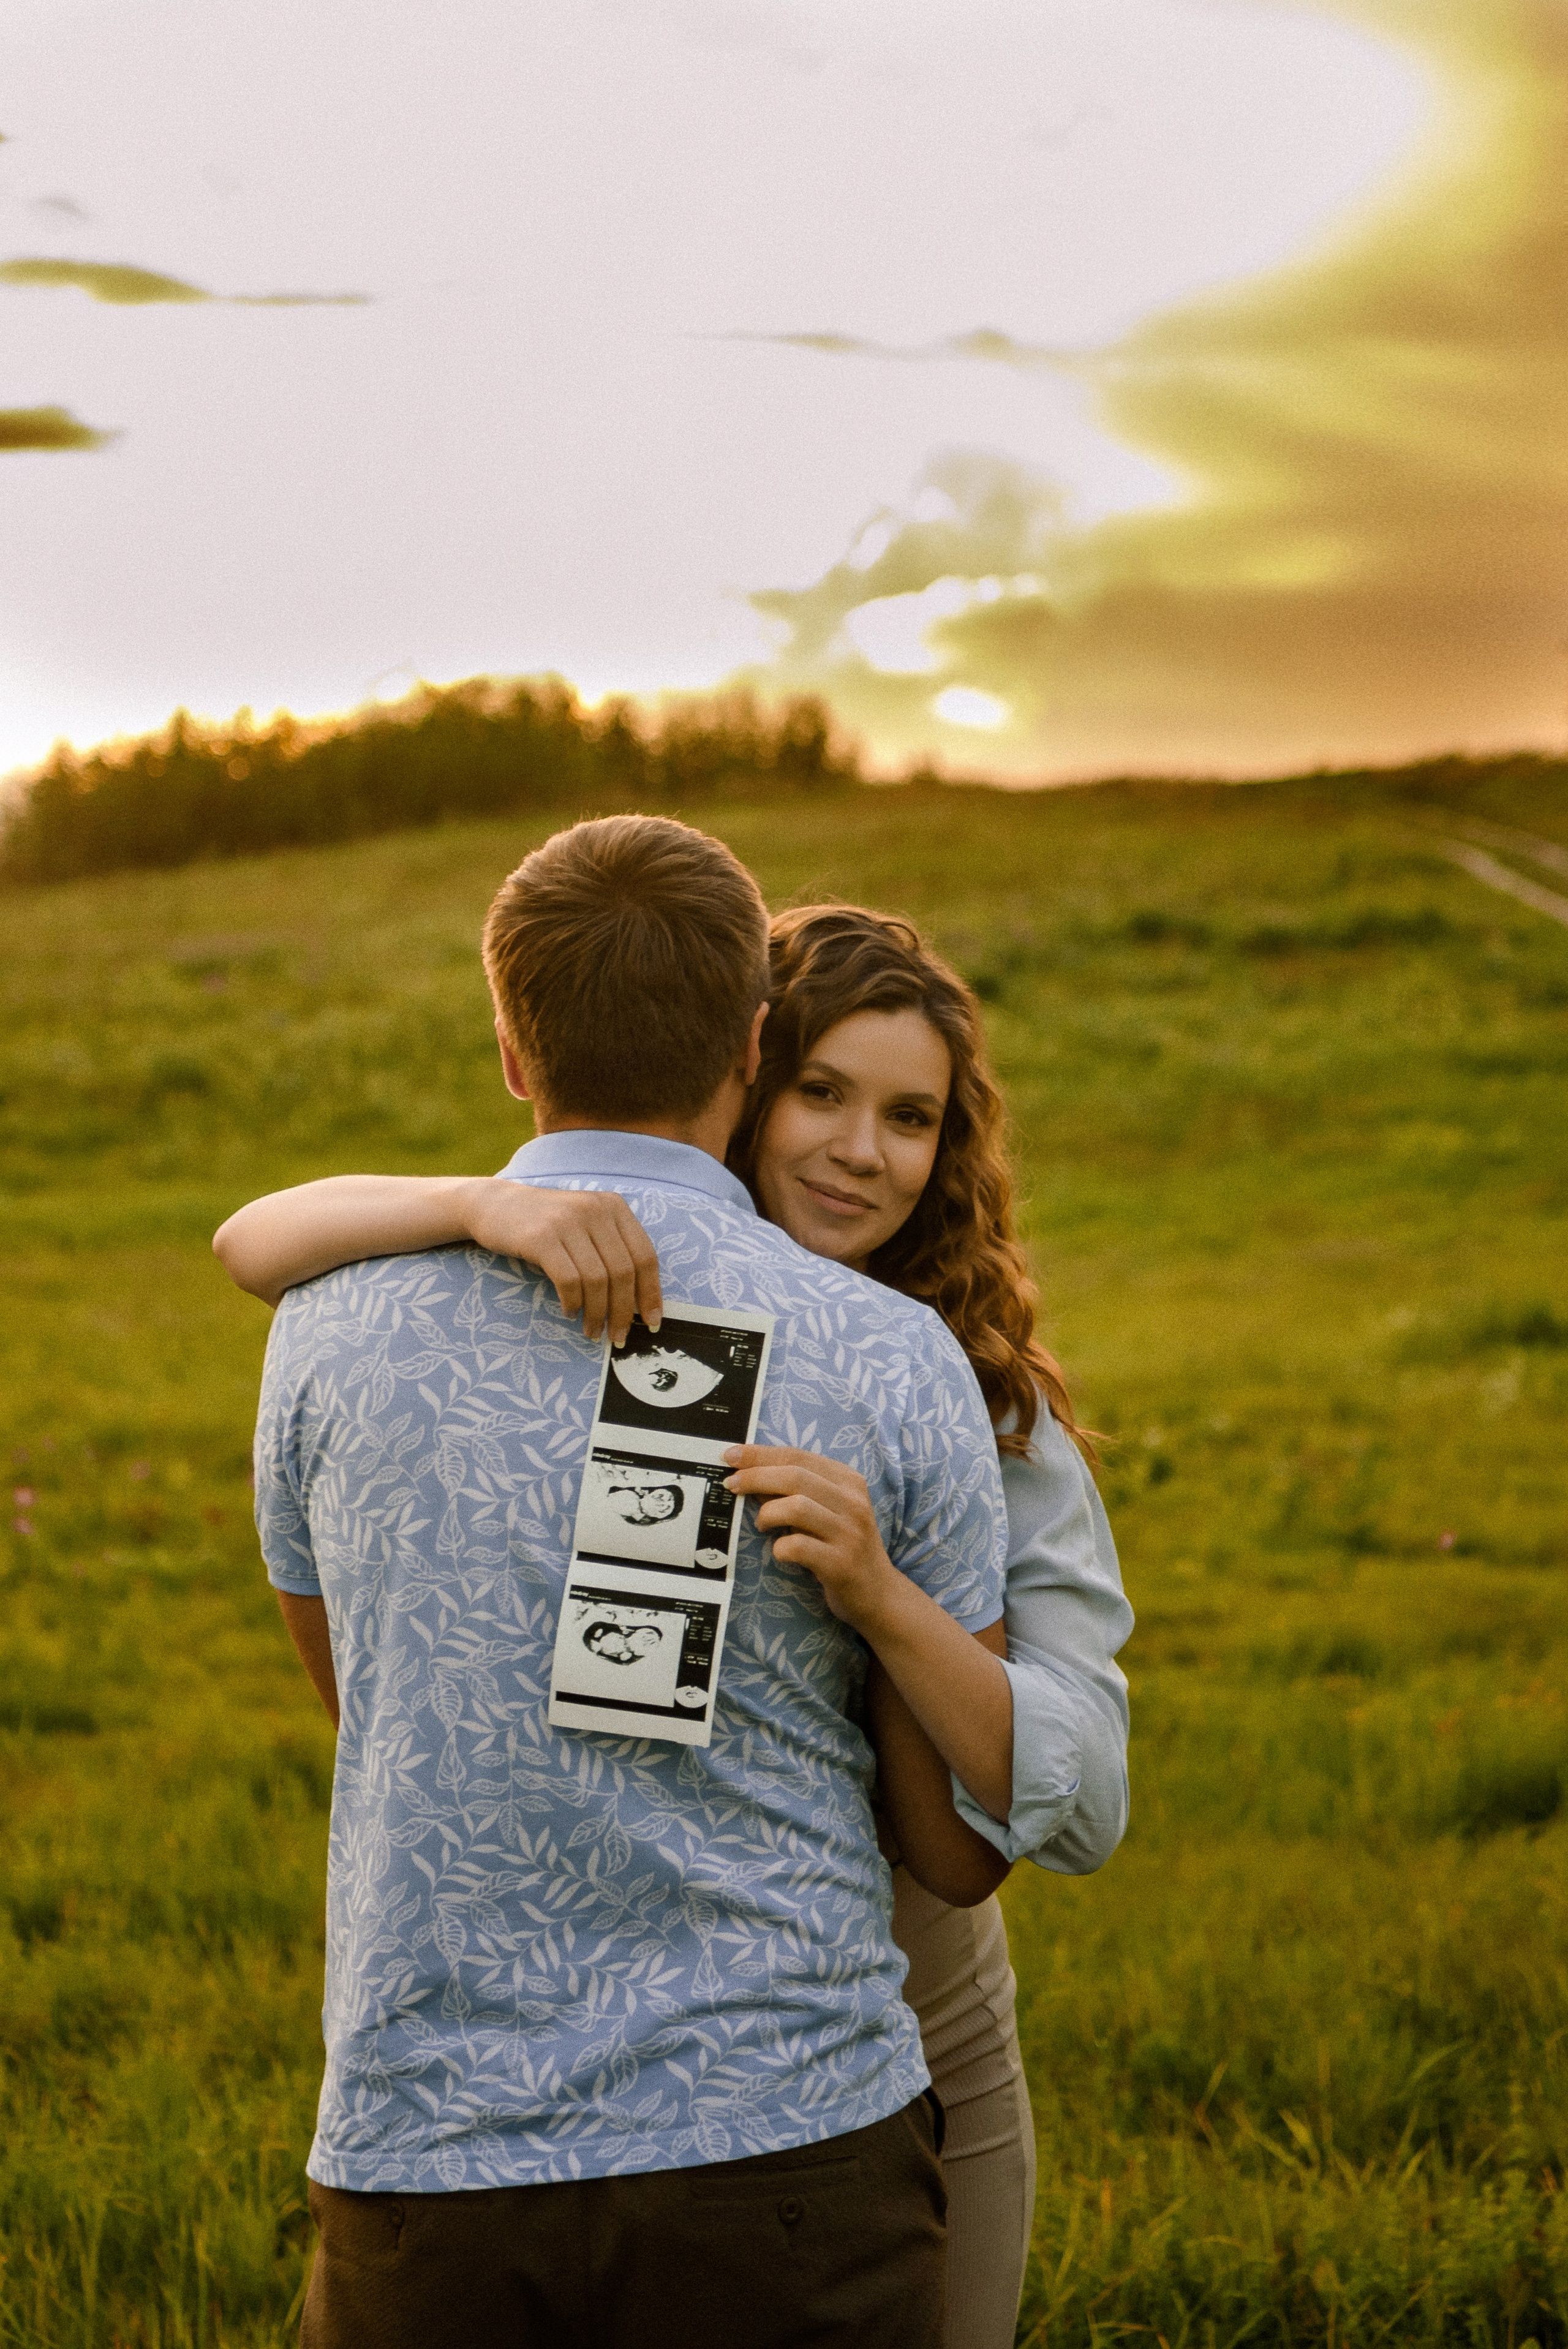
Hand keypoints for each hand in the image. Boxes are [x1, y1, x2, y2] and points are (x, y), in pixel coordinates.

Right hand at [464, 1181, 661, 1344]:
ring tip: (591, 1330)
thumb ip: (611, 1252)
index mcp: (614, 1207)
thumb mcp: (585, 1226)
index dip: (651, 1293)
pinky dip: (573, 1303)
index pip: (645, 1256)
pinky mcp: (542, 1236)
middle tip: (618, 1336)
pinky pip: (569, 1280)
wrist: (495, 1205)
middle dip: (624, 1312)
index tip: (652, 1322)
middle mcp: (595, 1209)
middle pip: (623, 1272)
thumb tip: (638, 1304)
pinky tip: (569, 1312)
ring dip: (597, 1313)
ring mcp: (568, 1221)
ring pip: (597, 1280)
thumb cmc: (546, 1226)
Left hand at [722, 1445, 899, 1630]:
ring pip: (796, 1507)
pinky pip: (798, 1546)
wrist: (877, 1594)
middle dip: (756, 1477)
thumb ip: (797, 1491)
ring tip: (761, 1525)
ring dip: (767, 1513)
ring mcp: (849, 1533)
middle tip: (731, 1485)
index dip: (761, 1454)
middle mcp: (853, 1503)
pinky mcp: (840, 1564)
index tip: (731, 1456)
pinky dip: (779, 1547)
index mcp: (849, 1481)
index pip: (799, 1456)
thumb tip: (750, 1475)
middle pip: (795, 1476)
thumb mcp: (827, 1512)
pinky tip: (780, 1552)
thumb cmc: (842, 1547)